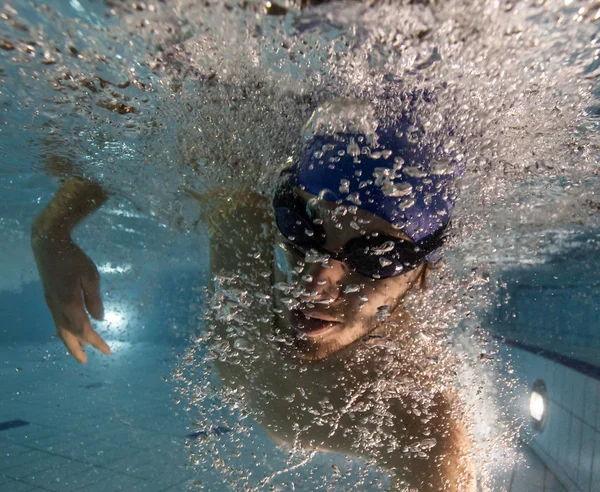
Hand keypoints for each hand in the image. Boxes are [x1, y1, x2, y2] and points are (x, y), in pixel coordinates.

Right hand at [32, 231, 110, 362]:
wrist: (48, 244)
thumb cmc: (73, 258)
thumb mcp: (91, 276)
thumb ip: (94, 299)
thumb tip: (99, 319)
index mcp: (69, 304)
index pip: (84, 329)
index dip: (95, 341)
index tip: (107, 351)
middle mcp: (57, 307)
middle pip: (67, 334)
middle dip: (77, 349)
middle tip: (84, 362)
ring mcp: (51, 303)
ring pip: (60, 328)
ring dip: (70, 340)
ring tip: (81, 349)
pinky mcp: (49, 297)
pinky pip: (57, 320)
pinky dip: (65, 329)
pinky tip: (71, 330)